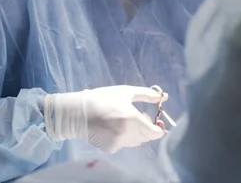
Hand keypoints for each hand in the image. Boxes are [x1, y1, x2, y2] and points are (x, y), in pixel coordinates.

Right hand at [44, 85, 167, 153]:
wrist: (77, 112)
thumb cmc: (102, 98)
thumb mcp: (126, 92)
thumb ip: (147, 95)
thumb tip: (164, 97)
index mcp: (133, 120)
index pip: (156, 133)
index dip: (159, 127)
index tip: (156, 119)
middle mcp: (127, 134)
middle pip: (146, 137)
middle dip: (147, 127)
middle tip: (140, 116)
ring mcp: (118, 143)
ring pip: (136, 141)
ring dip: (136, 133)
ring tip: (126, 120)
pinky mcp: (110, 148)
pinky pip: (124, 144)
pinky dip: (124, 137)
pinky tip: (114, 127)